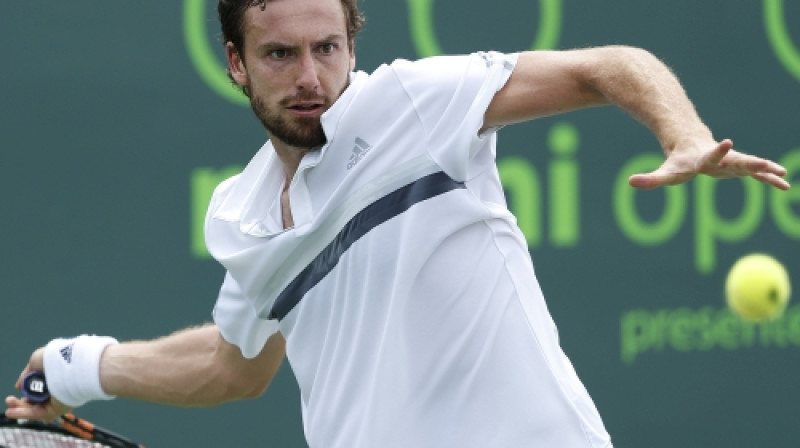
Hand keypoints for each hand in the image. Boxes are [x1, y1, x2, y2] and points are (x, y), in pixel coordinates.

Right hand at [5, 347, 71, 420]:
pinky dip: (24, 414)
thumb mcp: (36, 361)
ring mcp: (58, 399)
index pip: (39, 388)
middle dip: (20, 403)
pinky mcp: (58, 408)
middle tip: (9, 400)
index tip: (18, 390)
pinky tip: (11, 412)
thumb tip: (18, 386)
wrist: (68, 362)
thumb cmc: (55, 358)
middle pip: (36, 401)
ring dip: (20, 410)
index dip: (26, 391)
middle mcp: (57, 389)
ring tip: (8, 410)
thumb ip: (26, 375)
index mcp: (55, 377)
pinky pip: (38, 413)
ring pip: (35, 409)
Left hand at [628, 139, 790, 189]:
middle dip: (752, 163)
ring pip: (751, 165)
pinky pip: (756, 174)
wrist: (692, 144)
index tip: (728, 141)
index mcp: (704, 159)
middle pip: (738, 161)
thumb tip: (629, 182)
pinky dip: (769, 179)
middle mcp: (722, 159)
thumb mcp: (664, 172)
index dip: (718, 151)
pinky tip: (785, 185)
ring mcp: (732, 162)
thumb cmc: (678, 161)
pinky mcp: (739, 167)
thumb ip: (649, 179)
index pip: (711, 156)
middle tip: (765, 163)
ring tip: (782, 175)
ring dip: (765, 170)